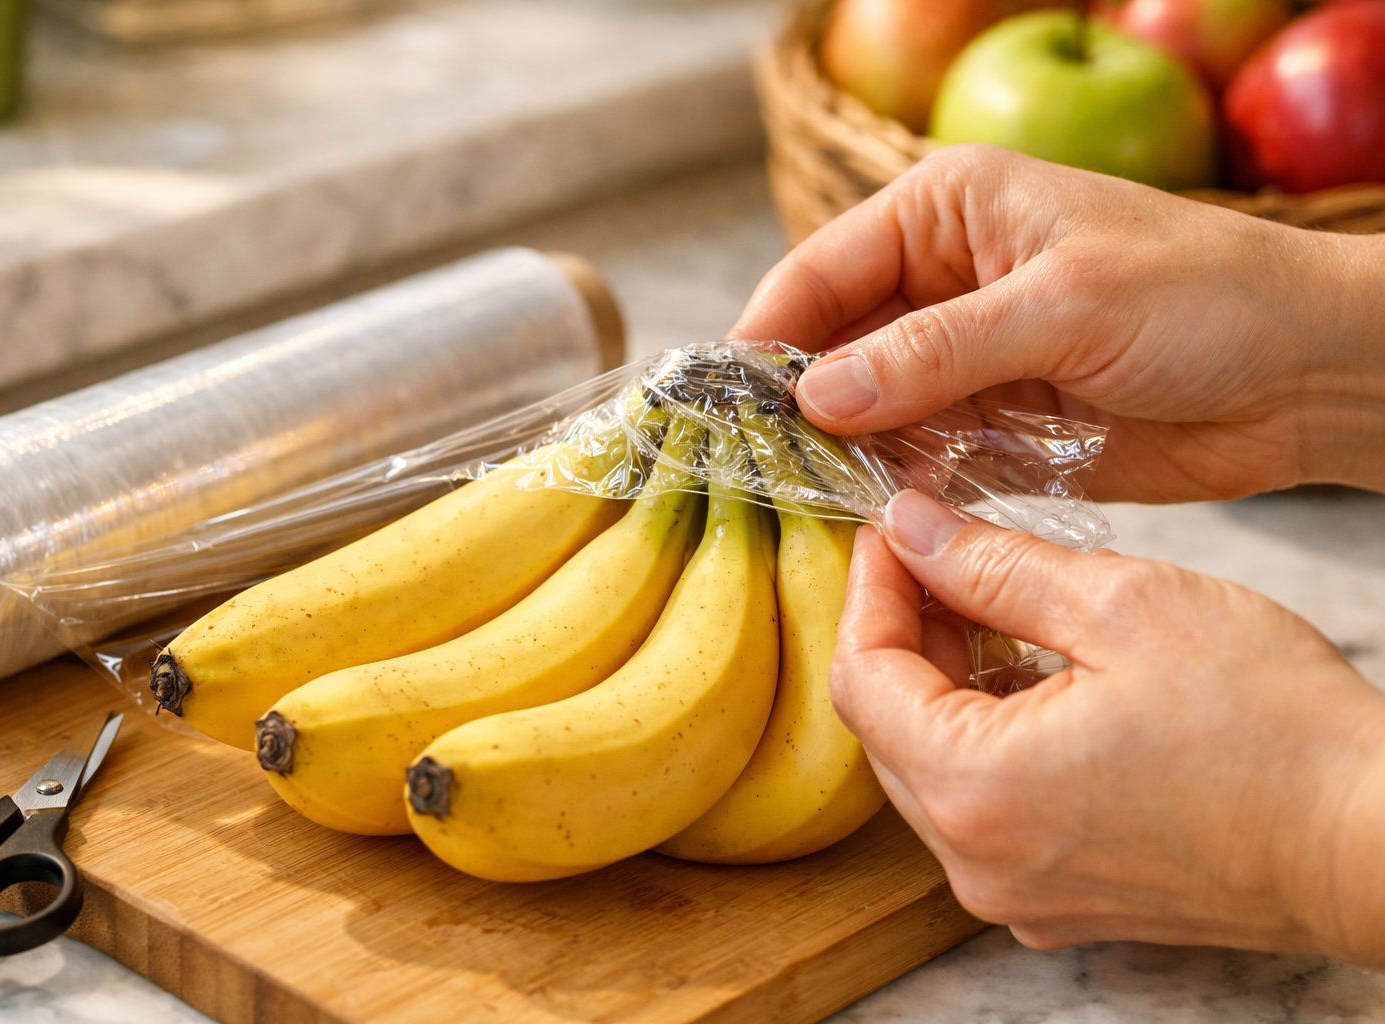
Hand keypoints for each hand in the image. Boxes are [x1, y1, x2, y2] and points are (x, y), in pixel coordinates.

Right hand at [733, 145, 1384, 501]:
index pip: (822, 270)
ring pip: (867, 409)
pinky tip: (867, 516)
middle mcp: (941, 281)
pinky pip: (916, 457)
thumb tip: (816, 395)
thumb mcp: (1064, 307)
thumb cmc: (1205, 299)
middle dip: (796, 404)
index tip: (719, 404)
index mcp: (947, 211)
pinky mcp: (991, 426)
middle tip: (751, 467)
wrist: (1309, 375)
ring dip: (841, 453)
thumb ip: (935, 352)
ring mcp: (964, 359)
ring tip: (801, 501)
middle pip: (832, 345)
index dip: (767, 335)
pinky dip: (892, 486)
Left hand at [833, 489, 1384, 966]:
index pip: (862, 675)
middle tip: (940, 556)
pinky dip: (986, 737)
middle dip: (903, 632)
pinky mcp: (1055, 900)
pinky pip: (981, 807)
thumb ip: (994, 566)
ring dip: (945, 683)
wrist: (1376, 842)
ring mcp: (1014, 893)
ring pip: (930, 767)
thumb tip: (911, 529)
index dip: (869, 589)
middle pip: (886, 726)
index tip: (893, 531)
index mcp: (976, 789)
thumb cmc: (1275, 731)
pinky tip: (1033, 679)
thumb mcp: (1125, 607)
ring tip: (994, 607)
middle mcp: (977, 861)